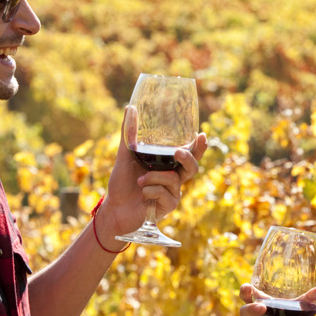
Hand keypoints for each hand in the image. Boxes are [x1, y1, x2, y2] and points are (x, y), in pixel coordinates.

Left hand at [96, 105, 207, 238]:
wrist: (114, 208)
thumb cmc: (122, 183)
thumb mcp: (125, 155)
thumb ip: (129, 134)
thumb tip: (130, 107)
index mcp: (168, 165)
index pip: (189, 155)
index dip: (198, 147)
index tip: (201, 135)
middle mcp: (174, 178)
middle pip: (193, 167)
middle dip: (188, 157)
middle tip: (177, 152)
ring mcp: (173, 193)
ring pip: (173, 179)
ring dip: (153, 177)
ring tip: (139, 181)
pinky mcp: (168, 206)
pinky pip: (165, 193)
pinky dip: (150, 190)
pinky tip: (142, 193)